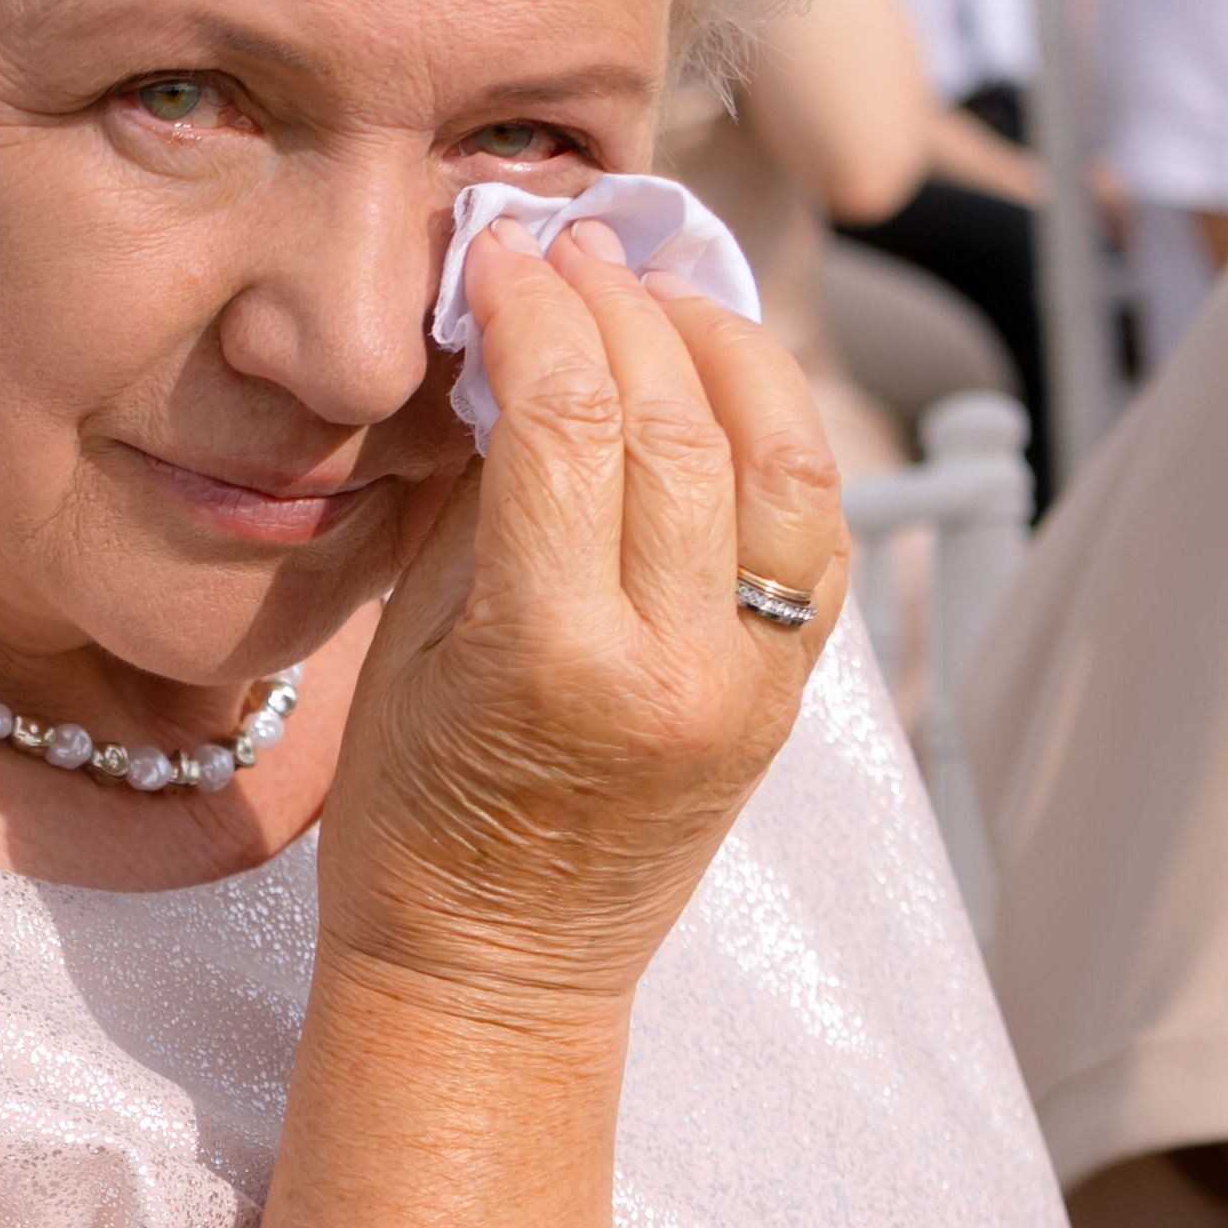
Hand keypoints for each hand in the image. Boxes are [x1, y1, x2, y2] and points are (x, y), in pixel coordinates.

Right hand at [320, 220, 846, 1012]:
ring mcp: (752, 685)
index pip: (571, 420)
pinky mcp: (786, 698)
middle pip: (680, 420)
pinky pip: (818, 533)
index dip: (536, 307)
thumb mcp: (409, 648)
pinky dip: (781, 438)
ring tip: (660, 299)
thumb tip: (514, 351)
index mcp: (557, 659)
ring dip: (728, 351)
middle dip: (623, 304)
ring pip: (785, 461)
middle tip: (570, 249)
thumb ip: (478, 498)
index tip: (500, 254)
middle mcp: (679, 669)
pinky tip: (722, 391)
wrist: (496, 978)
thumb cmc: (413, 830)